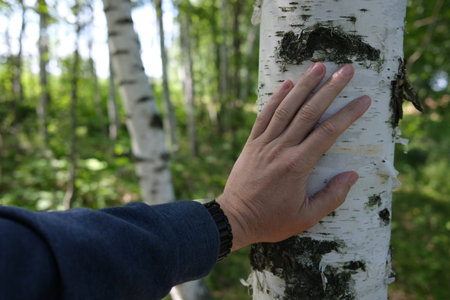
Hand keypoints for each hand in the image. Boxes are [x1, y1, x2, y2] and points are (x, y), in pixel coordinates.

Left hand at [216, 63, 370, 250]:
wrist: (235, 218)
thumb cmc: (272, 220)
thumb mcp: (307, 217)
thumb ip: (332, 196)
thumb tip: (352, 175)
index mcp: (298, 165)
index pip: (328, 132)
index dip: (348, 114)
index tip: (363, 99)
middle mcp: (282, 148)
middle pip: (309, 112)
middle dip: (330, 88)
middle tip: (346, 69)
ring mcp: (265, 143)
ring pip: (286, 108)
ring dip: (304, 85)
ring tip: (319, 66)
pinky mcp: (252, 143)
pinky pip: (264, 115)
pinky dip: (276, 98)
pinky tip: (287, 83)